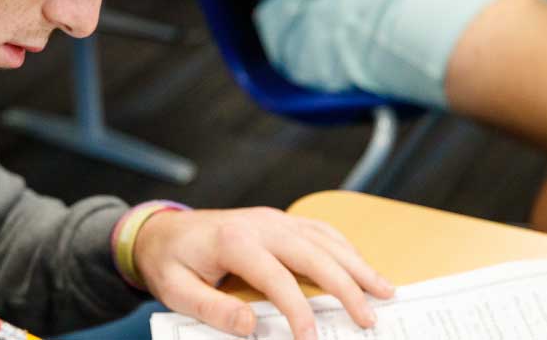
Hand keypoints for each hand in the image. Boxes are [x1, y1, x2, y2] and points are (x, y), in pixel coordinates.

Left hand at [132, 207, 396, 339]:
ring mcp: (274, 219)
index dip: (297, 309)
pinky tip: (362, 268)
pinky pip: (321, 231)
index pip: (276, 277)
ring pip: (326, 240)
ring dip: (358, 265)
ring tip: (385, 292)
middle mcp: (261, 225)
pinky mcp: (280, 221)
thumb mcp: (177, 292)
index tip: (311, 339)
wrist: (160, 232)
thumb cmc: (170, 263)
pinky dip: (346, 249)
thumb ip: (212, 310)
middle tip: (369, 318)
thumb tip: (250, 328)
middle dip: (346, 287)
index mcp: (234, 240)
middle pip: (314, 254)